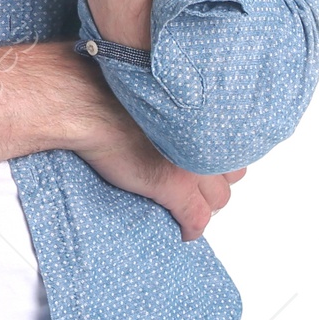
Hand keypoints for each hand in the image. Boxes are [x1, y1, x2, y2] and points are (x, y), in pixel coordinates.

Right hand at [76, 87, 245, 241]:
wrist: (87, 101)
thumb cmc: (109, 87)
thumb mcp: (151, 90)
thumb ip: (172, 102)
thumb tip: (172, 108)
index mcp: (201, 111)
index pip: (231, 145)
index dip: (216, 157)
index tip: (205, 161)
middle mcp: (203, 137)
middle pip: (231, 174)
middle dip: (215, 180)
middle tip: (197, 182)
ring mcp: (193, 164)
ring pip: (218, 199)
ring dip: (205, 203)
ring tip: (188, 203)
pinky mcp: (176, 188)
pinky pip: (196, 220)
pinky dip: (191, 229)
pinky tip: (184, 231)